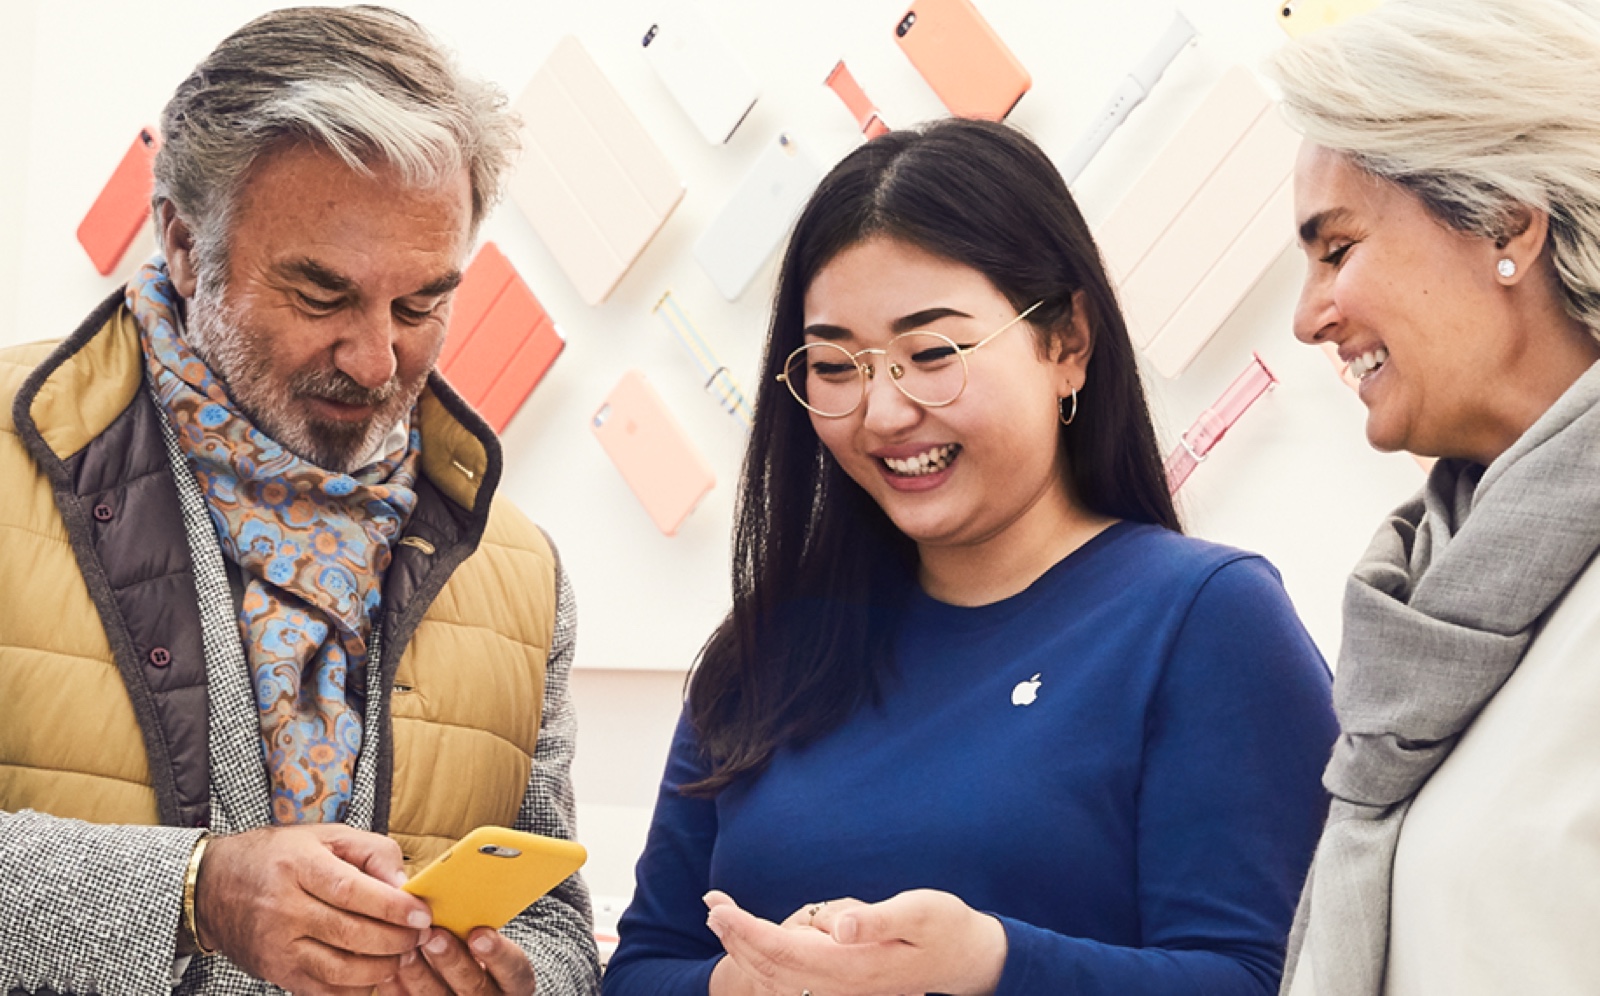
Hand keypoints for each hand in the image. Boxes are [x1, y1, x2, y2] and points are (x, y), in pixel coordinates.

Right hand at [195, 824, 431, 993]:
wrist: (214, 886)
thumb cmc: (279, 857)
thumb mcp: (325, 836)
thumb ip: (372, 851)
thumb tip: (405, 882)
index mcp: (297, 866)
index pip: (351, 891)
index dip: (391, 906)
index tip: (420, 913)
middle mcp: (283, 908)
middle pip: (350, 933)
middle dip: (395, 939)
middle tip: (420, 937)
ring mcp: (276, 945)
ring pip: (339, 969)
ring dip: (380, 968)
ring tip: (402, 956)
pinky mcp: (275, 972)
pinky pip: (322, 990)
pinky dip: (355, 988)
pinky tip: (374, 974)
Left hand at [377, 927, 536, 995]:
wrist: (462, 980)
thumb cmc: (475, 948)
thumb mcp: (488, 937)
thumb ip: (479, 925)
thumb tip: (456, 893)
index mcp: (514, 981)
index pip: (513, 970)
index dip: (497, 953)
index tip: (479, 932)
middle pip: (474, 987)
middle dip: (452, 960)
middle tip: (434, 935)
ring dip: (420, 973)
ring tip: (406, 948)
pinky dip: (400, 988)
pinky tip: (390, 968)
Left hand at [704, 889, 1006, 995]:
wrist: (970, 962)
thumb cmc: (946, 928)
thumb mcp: (919, 912)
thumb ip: (876, 919)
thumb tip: (839, 925)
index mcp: (854, 965)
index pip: (785, 950)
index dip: (747, 930)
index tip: (720, 908)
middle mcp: (842, 986)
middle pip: (773, 967)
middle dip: (737, 937)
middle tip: (711, 904)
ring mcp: (843, 991)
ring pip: (779, 979)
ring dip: (746, 949)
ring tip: (722, 918)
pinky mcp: (846, 988)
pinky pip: (795, 983)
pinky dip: (767, 964)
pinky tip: (756, 943)